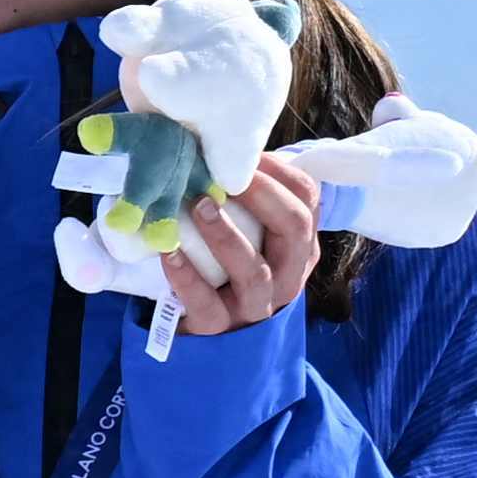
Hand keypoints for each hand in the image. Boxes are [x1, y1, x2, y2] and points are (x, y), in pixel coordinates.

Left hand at [162, 147, 327, 335]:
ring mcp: (257, 305)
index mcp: (300, 245)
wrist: (209, 330)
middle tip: (227, 176)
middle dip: (263, 197)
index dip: (281, 173)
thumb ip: (250, 200)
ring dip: (226, 236)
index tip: (247, 153)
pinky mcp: (220, 329)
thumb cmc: (229, 268)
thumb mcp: (253, 234)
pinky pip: (207, 306)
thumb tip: (222, 147)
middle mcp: (288, 274)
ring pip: (254, 273)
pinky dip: (186, 278)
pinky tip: (168, 253)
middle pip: (295, 231)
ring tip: (198, 207)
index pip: (308, 201)